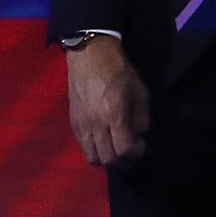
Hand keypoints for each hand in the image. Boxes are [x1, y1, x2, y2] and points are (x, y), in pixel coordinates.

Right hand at [66, 36, 149, 167]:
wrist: (90, 55)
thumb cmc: (119, 71)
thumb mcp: (140, 91)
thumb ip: (142, 117)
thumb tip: (139, 135)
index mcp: (114, 114)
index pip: (124, 150)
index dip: (135, 153)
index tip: (141, 145)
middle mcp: (96, 123)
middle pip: (108, 159)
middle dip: (123, 161)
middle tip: (130, 153)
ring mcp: (82, 124)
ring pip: (92, 157)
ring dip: (106, 159)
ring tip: (115, 150)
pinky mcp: (73, 121)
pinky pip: (82, 146)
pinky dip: (94, 150)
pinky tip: (103, 141)